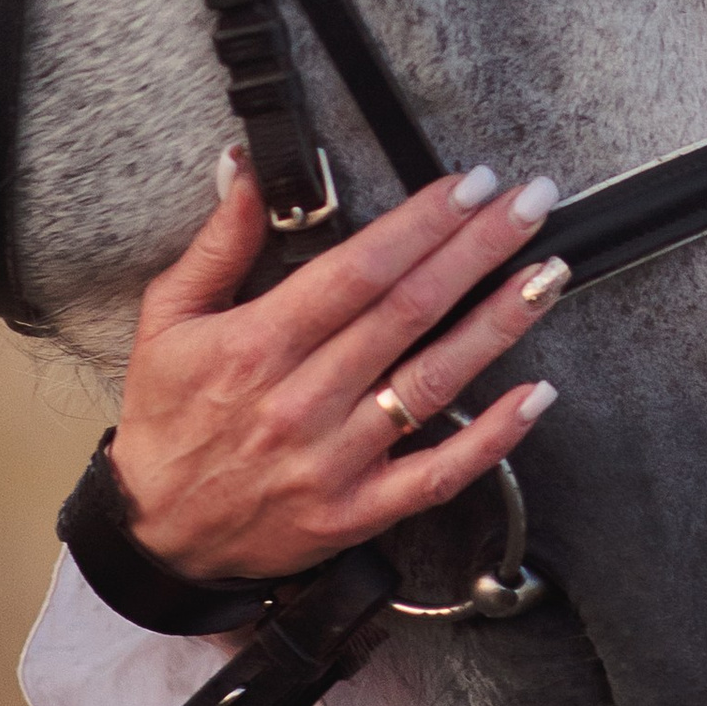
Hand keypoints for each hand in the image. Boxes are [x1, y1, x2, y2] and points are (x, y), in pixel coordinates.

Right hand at [110, 150, 567, 586]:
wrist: (158, 534)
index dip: (422, 223)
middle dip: (478, 250)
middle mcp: (303, 399)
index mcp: (258, 344)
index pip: (358, 270)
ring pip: (434, 381)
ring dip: (499, 324)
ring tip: (548, 275)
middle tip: (530, 204)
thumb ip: (217, 244)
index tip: (470, 185)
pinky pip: (438, 474)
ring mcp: (336, 459)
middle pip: (409, 311)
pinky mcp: (358, 510)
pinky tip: (537, 394)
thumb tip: (246, 171)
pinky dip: (494, 438)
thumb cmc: (168, 419)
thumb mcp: (168, 319)